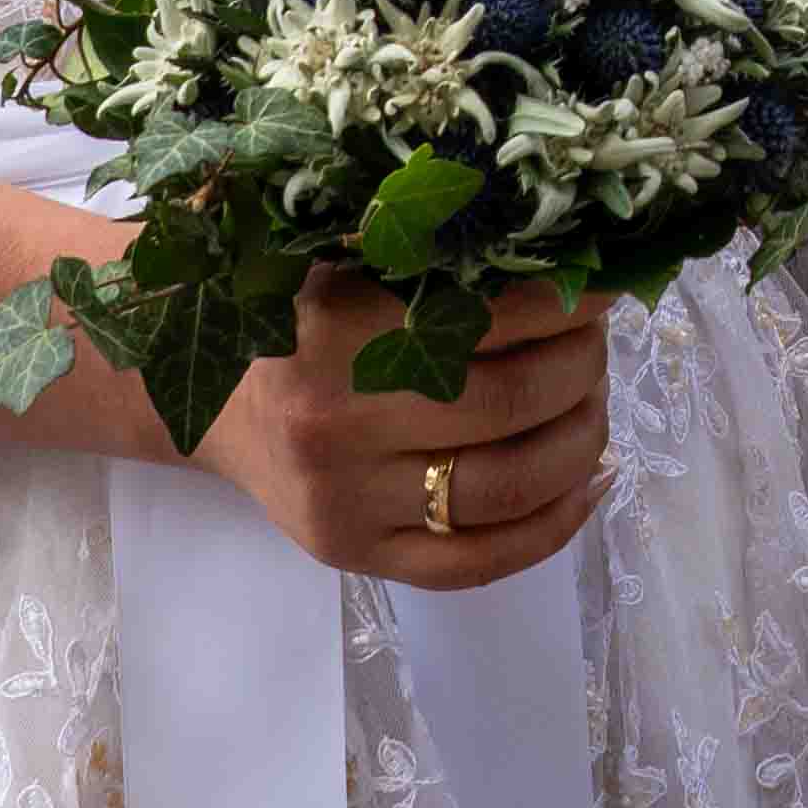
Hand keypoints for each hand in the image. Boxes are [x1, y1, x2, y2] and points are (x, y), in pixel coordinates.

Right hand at [199, 273, 619, 591]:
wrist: (205, 396)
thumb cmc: (289, 310)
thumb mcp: (337, 253)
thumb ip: (426, 247)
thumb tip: (555, 245)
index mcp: (335, 331)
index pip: (491, 319)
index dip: (568, 305)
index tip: (603, 289)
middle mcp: (338, 424)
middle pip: (511, 405)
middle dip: (582, 369)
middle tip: (597, 346)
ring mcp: (347, 502)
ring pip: (507, 488)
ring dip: (581, 442)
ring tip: (594, 405)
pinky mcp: (357, 555)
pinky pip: (477, 562)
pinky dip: (553, 527)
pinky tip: (590, 483)